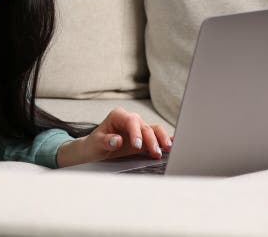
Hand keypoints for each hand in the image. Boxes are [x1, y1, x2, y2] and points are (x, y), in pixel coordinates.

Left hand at [57, 107, 173, 166]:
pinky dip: (165, 139)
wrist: (95, 149)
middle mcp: (130, 120)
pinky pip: (156, 137)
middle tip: (155, 153)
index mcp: (118, 116)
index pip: (131, 121)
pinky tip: (173, 143)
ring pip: (154, 130)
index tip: (138, 146)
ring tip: (166, 150)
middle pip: (145, 127)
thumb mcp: (96, 143)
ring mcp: (138, 129)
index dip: (136, 133)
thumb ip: (106, 141)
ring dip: (161, 139)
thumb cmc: (94, 144)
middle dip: (152, 140)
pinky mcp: (143, 138)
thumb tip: (118, 140)